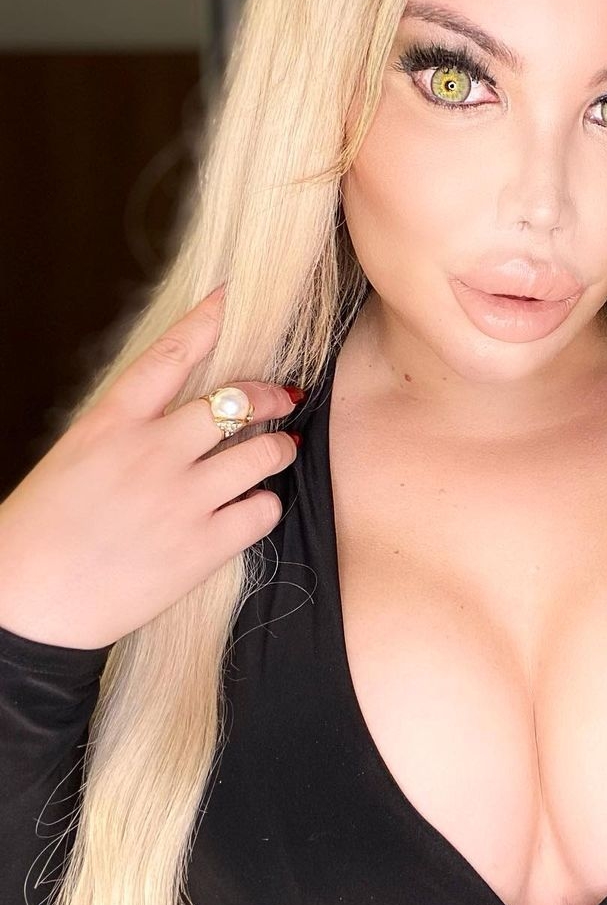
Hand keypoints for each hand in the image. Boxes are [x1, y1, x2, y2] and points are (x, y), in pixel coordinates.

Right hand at [0, 287, 302, 649]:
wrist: (27, 608)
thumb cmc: (43, 531)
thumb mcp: (76, 456)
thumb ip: (129, 427)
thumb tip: (182, 406)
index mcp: (111, 424)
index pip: (170, 355)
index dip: (208, 320)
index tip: (234, 296)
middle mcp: (152, 453)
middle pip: (238, 403)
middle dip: (270, 396)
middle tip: (283, 397)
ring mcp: (182, 500)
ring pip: (264, 453)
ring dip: (278, 448)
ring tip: (278, 451)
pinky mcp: (202, 548)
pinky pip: (264, 510)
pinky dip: (265, 504)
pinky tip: (253, 506)